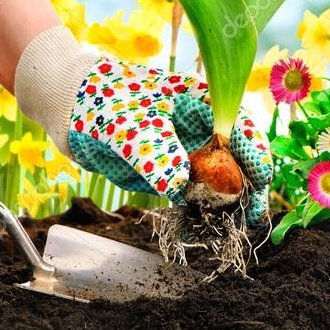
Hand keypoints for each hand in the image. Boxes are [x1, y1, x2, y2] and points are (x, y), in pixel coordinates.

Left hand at [67, 58, 271, 222]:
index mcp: (202, 103)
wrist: (69, 106)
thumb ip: (155, 153)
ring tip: (226, 231)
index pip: (241, 127)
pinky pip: (192, 196)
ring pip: (217, 183)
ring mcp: (185, 151)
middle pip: (237, 160)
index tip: (260, 181)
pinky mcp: (168, 172)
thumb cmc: (105, 98)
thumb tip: (179, 186)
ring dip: (225, 207)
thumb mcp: (131, 124)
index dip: (255, 153)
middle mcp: (200, 129)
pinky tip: (197, 231)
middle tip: (251, 220)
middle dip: (248, 189)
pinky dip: (198, 213)